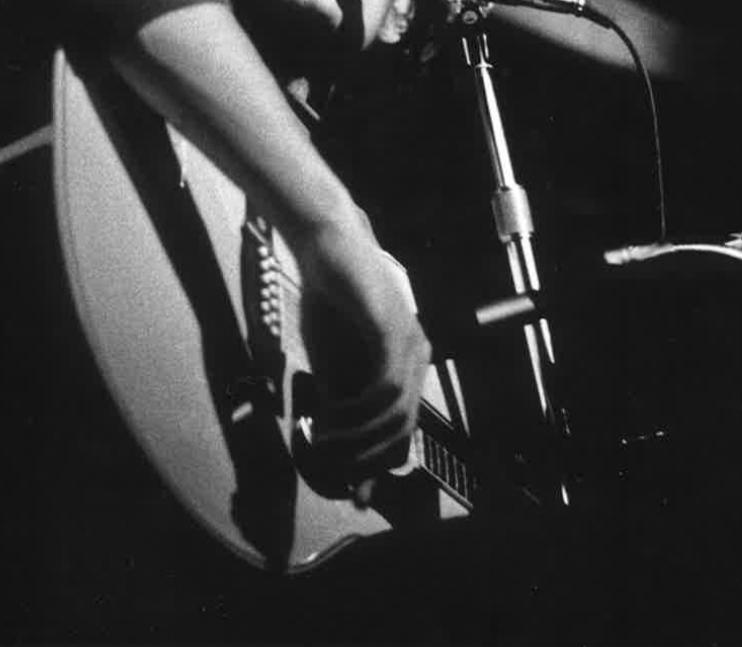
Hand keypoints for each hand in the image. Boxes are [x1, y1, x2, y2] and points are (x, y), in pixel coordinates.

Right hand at [295, 220, 431, 488]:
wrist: (326, 248)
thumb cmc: (329, 301)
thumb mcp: (331, 364)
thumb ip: (339, 405)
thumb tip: (336, 451)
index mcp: (406, 365)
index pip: (403, 429)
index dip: (379, 464)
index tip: (354, 493)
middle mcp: (417, 356)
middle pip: (404, 429)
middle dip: (366, 457)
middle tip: (330, 467)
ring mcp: (409, 343)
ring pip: (396, 413)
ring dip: (358, 437)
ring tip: (324, 443)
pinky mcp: (393, 331)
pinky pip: (384, 387)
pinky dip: (358, 411)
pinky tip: (333, 416)